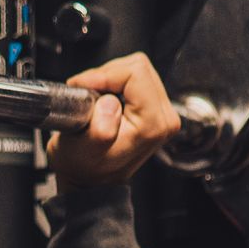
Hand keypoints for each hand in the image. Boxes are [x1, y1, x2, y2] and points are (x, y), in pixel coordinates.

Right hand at [47, 51, 180, 192]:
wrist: (89, 180)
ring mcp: (162, 113)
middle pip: (139, 67)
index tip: (83, 87)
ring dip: (110, 78)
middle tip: (87, 92)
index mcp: (153, 124)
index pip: (135, 72)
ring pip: (137, 69)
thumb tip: (110, 104)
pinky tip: (103, 99)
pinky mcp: (155, 108)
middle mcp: (165, 117)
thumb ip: (101, 130)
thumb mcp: (83, 151)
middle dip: (107, 75)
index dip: (104, 75)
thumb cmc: (84, 167)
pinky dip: (115, 82)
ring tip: (93, 98)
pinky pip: (136, 78)